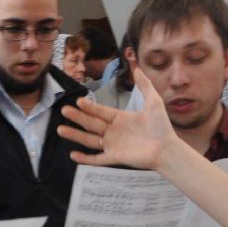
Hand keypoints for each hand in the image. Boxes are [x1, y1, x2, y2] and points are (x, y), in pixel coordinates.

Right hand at [57, 65, 176, 169]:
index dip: (90, 107)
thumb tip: (137, 68)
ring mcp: (113, 145)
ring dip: (75, 135)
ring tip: (61, 129)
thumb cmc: (161, 127)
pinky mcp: (114, 158)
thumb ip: (144, 85)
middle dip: (77, 117)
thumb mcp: (154, 101)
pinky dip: (85, 158)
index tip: (78, 101)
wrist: (166, 148)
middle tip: (64, 111)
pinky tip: (73, 155)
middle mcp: (114, 131)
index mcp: (120, 119)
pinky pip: (97, 159)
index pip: (101, 112)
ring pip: (89, 140)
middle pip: (91, 124)